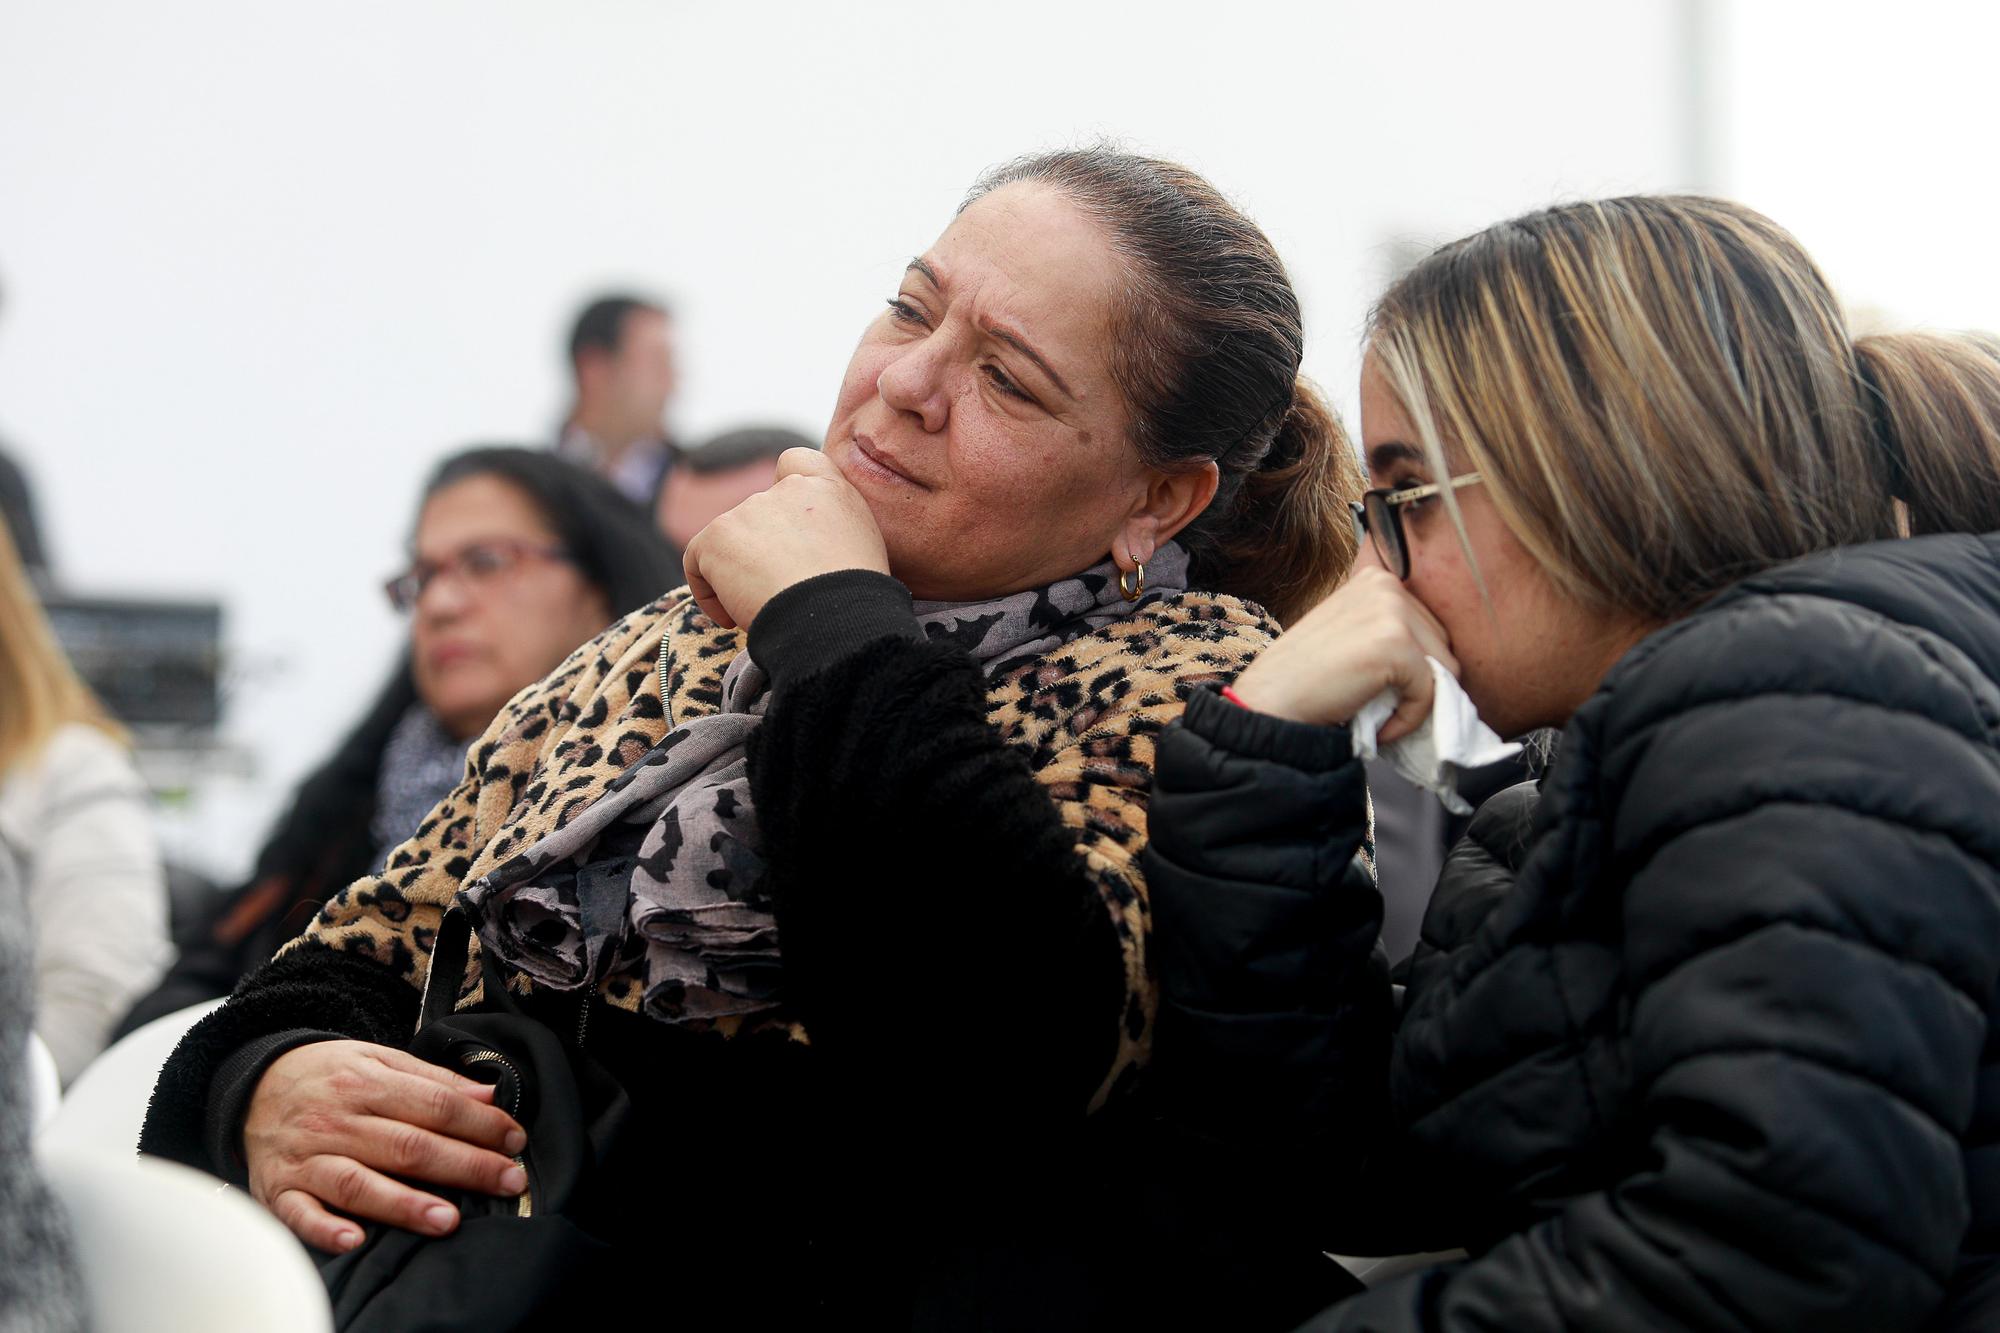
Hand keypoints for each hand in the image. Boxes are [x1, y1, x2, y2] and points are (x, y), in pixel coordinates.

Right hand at [244, 1040, 528, 1253]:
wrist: (252, 1084)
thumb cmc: (329, 1075)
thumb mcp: (378, 1059)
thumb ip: (433, 1079)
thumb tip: (490, 1094)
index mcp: (366, 1082)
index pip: (434, 1105)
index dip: (480, 1123)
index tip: (515, 1141)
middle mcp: (337, 1120)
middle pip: (408, 1146)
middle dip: (463, 1166)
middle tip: (507, 1181)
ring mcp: (307, 1158)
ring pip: (359, 1183)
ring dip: (404, 1203)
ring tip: (448, 1220)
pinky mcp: (280, 1190)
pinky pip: (301, 1214)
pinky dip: (326, 1229)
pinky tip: (356, 1241)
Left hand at [682, 448, 888, 629]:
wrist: (833, 616)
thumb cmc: (855, 601)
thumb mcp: (864, 551)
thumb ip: (834, 531)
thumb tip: (806, 548)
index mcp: (830, 490)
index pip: (796, 463)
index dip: (784, 490)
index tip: (788, 533)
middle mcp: (788, 490)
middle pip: (758, 515)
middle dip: (762, 552)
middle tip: (777, 592)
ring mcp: (750, 509)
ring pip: (730, 543)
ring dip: (740, 575)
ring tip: (761, 610)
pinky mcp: (717, 535)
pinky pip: (698, 562)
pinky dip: (709, 592)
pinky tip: (733, 618)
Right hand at [1230, 565, 1458, 740]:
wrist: (1270, 702)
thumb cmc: (1305, 677)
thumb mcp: (1350, 632)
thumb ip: (1387, 629)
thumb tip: (1442, 661)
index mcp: (1377, 579)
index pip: (1429, 626)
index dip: (1414, 666)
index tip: (1381, 688)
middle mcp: (1387, 586)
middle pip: (1442, 645)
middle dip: (1418, 682)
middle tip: (1380, 704)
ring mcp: (1392, 612)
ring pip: (1444, 668)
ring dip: (1415, 701)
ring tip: (1378, 713)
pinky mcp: (1396, 645)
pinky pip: (1429, 692)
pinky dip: (1408, 719)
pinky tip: (1379, 726)